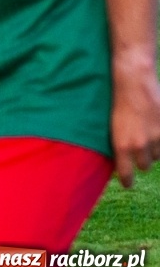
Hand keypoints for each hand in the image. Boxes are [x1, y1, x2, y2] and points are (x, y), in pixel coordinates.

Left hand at [111, 61, 159, 187]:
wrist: (133, 82)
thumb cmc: (117, 102)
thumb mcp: (112, 126)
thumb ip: (118, 144)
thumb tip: (119, 159)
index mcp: (121, 145)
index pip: (126, 173)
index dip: (127, 180)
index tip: (127, 184)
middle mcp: (140, 145)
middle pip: (144, 165)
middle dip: (141, 160)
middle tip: (137, 148)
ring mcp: (156, 139)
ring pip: (157, 155)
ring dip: (152, 150)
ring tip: (145, 133)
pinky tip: (154, 130)